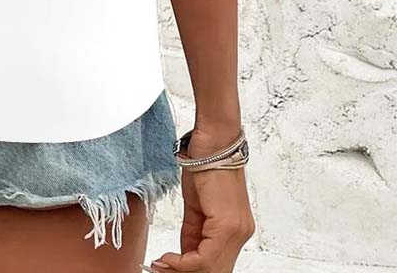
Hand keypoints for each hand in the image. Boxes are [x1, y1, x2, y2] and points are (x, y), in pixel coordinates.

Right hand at [148, 127, 254, 272]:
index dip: (187, 270)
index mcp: (235, 228)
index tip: (164, 267)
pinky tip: (168, 259)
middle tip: (159, 269)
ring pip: (210, 267)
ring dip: (181, 269)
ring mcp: (237, 230)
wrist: (213, 140)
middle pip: (214, 269)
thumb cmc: (205, 162)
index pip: (213, 263)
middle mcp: (241, 232)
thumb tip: (183, 254)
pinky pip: (206, 256)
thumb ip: (193, 233)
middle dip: (183, 272)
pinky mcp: (228, 224)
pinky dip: (184, 262)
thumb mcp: (196, 206)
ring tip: (160, 265)